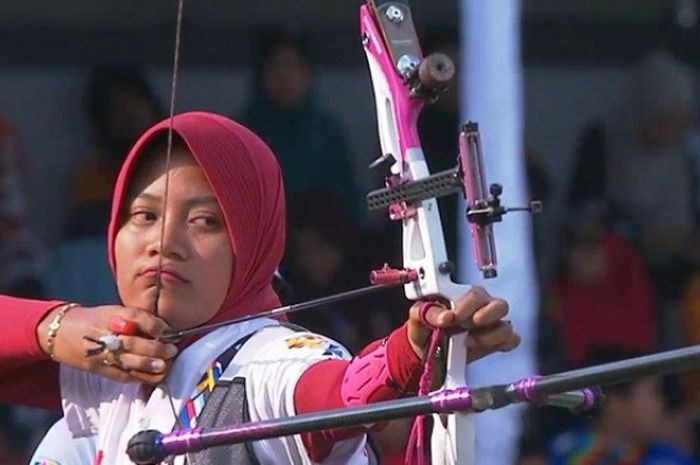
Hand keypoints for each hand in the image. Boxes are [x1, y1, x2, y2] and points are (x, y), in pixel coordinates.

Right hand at [37, 304, 177, 383]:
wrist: (59, 334)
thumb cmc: (93, 320)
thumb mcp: (113, 311)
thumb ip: (136, 318)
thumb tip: (164, 328)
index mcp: (109, 315)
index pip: (134, 317)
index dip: (153, 324)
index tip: (167, 330)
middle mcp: (105, 335)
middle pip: (132, 343)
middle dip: (155, 349)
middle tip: (171, 351)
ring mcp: (102, 355)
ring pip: (129, 363)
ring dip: (150, 367)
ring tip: (166, 366)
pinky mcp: (101, 370)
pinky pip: (124, 376)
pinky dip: (141, 377)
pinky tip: (155, 376)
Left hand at [406, 286, 519, 361]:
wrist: (424, 350)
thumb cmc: (424, 326)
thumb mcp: (418, 315)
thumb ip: (429, 312)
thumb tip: (445, 316)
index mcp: (463, 296)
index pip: (475, 294)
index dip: (467, 306)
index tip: (453, 318)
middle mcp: (481, 307)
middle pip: (499, 305)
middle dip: (485, 317)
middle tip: (467, 326)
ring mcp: (490, 325)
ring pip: (506, 325)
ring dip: (489, 336)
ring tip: (468, 342)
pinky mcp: (495, 342)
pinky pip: (511, 340)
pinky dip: (501, 344)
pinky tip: (482, 347)